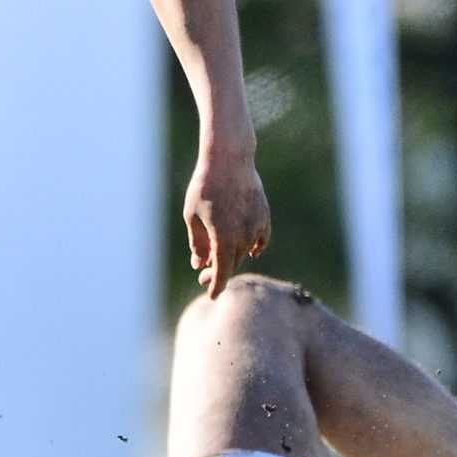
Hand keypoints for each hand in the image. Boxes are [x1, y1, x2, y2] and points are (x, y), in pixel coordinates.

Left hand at [186, 141, 269, 297]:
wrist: (229, 160)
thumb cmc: (205, 187)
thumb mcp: (192, 217)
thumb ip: (198, 243)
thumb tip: (199, 264)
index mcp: (224, 238)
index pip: (222, 272)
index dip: (216, 286)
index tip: (211, 296)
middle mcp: (244, 236)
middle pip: (231, 263)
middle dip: (217, 270)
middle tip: (202, 272)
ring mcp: (257, 226)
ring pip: (244, 252)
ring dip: (231, 257)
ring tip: (215, 256)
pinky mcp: (264, 216)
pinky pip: (260, 240)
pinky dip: (254, 248)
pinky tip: (249, 252)